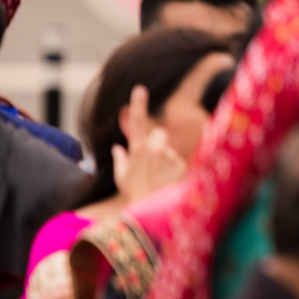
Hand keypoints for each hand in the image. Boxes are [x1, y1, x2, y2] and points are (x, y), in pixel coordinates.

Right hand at [113, 85, 186, 202]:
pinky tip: (167, 180)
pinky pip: (177, 160)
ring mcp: (168, 156)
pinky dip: (173, 168)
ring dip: (165, 156)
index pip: (137, 122)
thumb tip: (118, 148)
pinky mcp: (180, 163)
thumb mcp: (122, 177)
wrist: (150, 209)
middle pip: (159, 133)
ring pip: (168, 148)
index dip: (138, 105)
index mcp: (136, 150)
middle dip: (157, 143)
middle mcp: (153, 149)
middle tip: (151, 163)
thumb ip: (121, 159)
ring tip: (159, 175)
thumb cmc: (134, 193)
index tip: (140, 89)